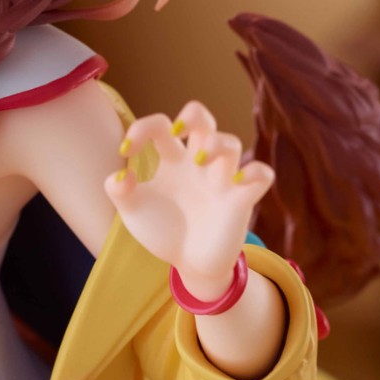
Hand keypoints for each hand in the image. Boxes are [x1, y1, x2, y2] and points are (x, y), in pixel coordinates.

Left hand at [105, 101, 274, 298]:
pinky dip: (255, 172)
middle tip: (177, 130)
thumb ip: (120, 192)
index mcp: (172, 160)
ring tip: (199, 160)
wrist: (189, 264)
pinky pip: (261, 175)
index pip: (161, 126)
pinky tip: (236, 181)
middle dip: (193, 114)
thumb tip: (118, 176)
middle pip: (204, 119)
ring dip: (216, 144)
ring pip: (231, 143)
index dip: (142, 128)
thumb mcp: (134, 213)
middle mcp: (198, 163)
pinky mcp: (240, 200)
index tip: (125, 151)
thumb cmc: (163, 231)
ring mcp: (221, 180)